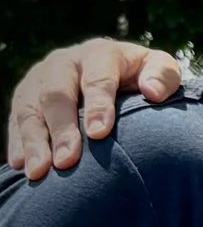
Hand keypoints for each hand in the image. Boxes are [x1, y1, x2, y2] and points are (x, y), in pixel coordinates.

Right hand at [6, 41, 181, 180]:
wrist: (116, 68)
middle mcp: (64, 63)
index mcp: (100, 54)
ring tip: (38, 172)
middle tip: (67, 161)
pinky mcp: (24, 97)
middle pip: (56, 95)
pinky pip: (15, 120)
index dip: (98, 105)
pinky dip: (18, 143)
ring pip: (29, 109)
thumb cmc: (142, 75)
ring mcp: (39, 79)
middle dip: (61, 129)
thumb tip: (153, 93)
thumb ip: (163, 76)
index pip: (97, 78)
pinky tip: (21, 166)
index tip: (100, 133)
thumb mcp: (159, 68)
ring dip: (33, 142)